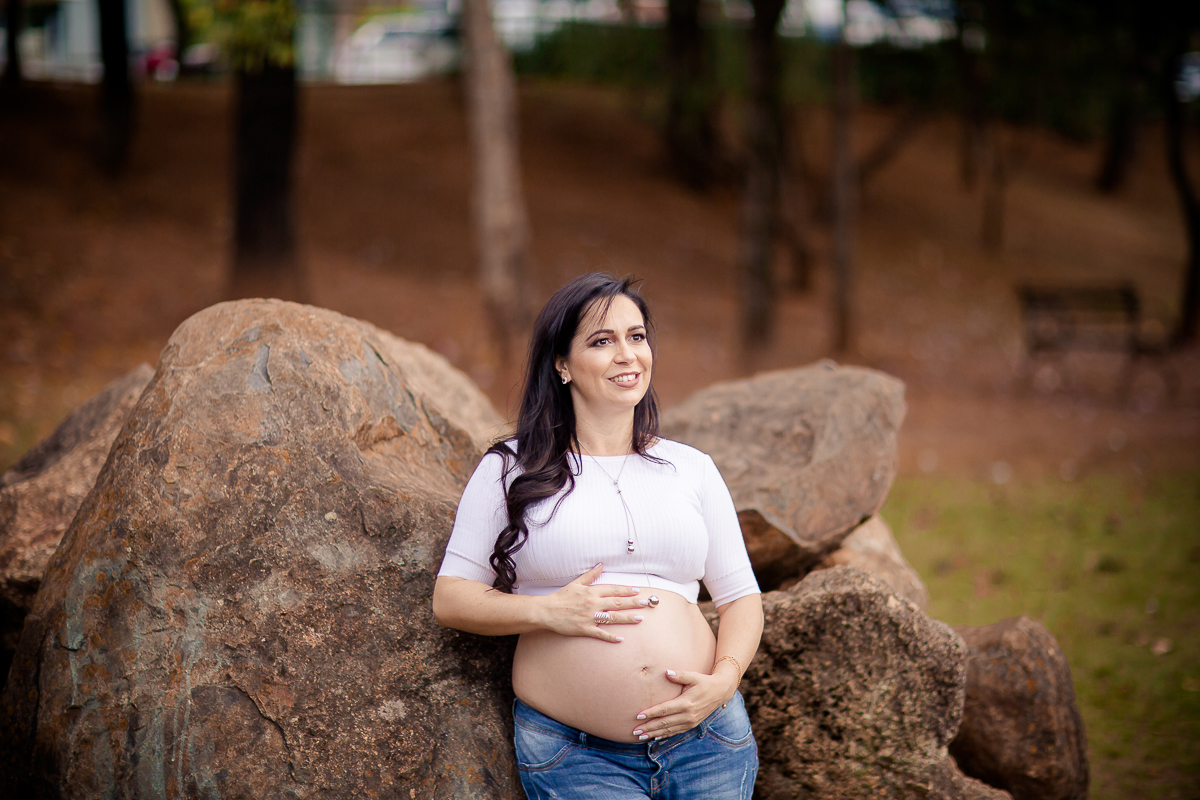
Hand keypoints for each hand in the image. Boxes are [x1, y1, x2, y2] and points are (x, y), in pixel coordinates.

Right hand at [537, 563, 651, 642]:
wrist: (546, 611)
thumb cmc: (561, 596)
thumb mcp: (576, 583)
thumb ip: (590, 575)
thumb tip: (601, 565)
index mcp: (591, 592)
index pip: (613, 590)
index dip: (626, 590)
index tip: (637, 591)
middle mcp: (593, 604)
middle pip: (617, 603)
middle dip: (632, 603)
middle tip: (645, 603)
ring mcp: (590, 617)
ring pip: (612, 618)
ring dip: (627, 618)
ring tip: (639, 618)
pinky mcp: (585, 629)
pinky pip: (600, 633)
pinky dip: (610, 637)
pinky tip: (620, 638)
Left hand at [631, 663, 737, 739]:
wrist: (720, 692)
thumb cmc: (704, 682)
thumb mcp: (694, 676)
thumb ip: (680, 675)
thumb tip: (666, 672)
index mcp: (686, 703)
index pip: (664, 710)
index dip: (651, 713)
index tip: (639, 716)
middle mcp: (688, 715)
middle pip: (664, 723)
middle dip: (649, 727)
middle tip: (635, 730)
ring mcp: (690, 722)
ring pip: (669, 730)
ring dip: (654, 733)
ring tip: (641, 736)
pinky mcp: (691, 725)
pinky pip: (676, 732)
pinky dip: (665, 735)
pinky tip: (655, 737)